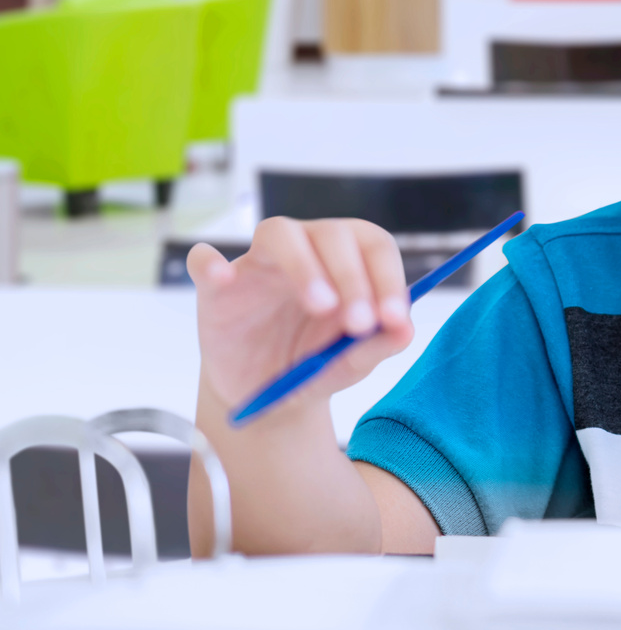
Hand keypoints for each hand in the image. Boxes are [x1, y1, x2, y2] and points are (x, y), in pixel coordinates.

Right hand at [192, 216, 411, 417]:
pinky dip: (209, 262)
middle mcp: (307, 251)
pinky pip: (204, 260)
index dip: (388, 277)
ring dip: (304, 264)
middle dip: (352, 276)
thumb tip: (407, 330)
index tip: (393, 318)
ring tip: (321, 305)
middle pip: (331, 233)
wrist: (266, 396)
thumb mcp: (351, 363)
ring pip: (279, 232)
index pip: (374, 246)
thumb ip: (378, 345)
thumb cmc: (316, 364)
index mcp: (348, 261)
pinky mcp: (216, 288)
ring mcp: (259, 265)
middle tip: (359, 323)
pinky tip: (222, 277)